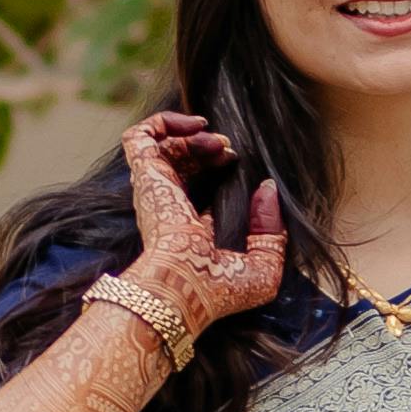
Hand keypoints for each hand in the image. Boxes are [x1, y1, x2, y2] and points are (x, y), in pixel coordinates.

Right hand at [118, 108, 286, 348]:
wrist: (185, 285)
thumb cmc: (219, 289)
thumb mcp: (263, 268)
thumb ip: (271, 231)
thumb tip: (266, 189)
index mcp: (186, 227)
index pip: (192, 189)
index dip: (212, 167)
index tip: (233, 161)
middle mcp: (165, 206)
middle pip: (177, 162)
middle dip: (205, 146)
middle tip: (228, 149)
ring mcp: (152, 190)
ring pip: (159, 146)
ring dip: (191, 133)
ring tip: (217, 141)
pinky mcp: (144, 175)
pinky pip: (139, 136)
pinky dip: (166, 122)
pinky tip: (195, 126)